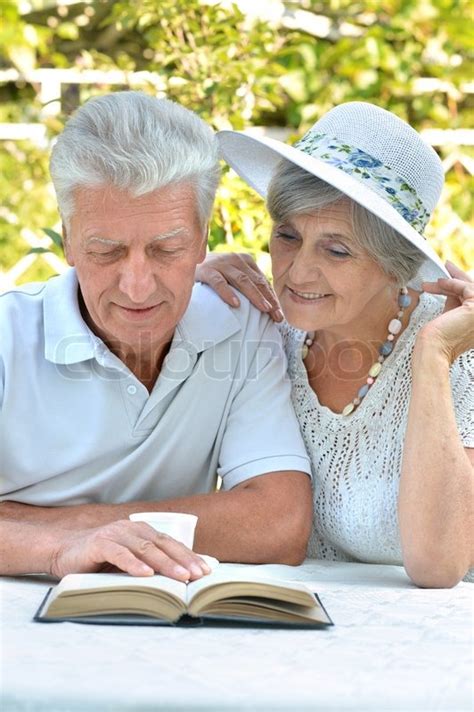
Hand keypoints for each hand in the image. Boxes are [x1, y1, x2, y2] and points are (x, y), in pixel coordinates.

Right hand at [50, 520, 210, 580]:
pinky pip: (119, 554)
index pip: (171, 544)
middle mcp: (131, 529)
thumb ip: (149, 566)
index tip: (206, 571)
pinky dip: (133, 564)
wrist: (63, 552)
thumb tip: (180, 579)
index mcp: (142, 532)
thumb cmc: (99, 561)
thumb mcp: (129, 563)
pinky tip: (145, 574)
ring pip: (145, 549)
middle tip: (199, 576)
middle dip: (183, 560)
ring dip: (164, 563)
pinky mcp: (98, 544)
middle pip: (162, 545)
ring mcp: (115, 534)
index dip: (189, 556)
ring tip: (180, 577)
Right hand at [196, 252, 283, 321]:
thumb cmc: (213, 276)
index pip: (263, 282)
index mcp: (246, 261)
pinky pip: (219, 282)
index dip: (272, 299)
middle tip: (276, 316)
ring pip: (242, 280)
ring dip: (255, 296)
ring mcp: (221, 263)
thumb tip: (268, 309)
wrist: (185, 264)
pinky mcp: (206, 270)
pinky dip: (228, 293)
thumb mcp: (233, 278)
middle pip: (256, 281)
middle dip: (268, 299)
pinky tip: (236, 304)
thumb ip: (247, 287)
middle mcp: (235, 259)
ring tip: (264, 309)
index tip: (279, 316)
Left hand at [420, 261, 473, 362]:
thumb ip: (454, 300)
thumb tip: (449, 285)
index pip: (473, 297)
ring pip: (470, 288)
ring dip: (450, 281)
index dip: (462, 283)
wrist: (432, 348)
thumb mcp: (450, 314)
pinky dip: (451, 283)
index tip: (450, 273)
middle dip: (459, 276)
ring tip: (434, 281)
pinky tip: (439, 283)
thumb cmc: (437, 338)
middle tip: (447, 265)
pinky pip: (465, 288)